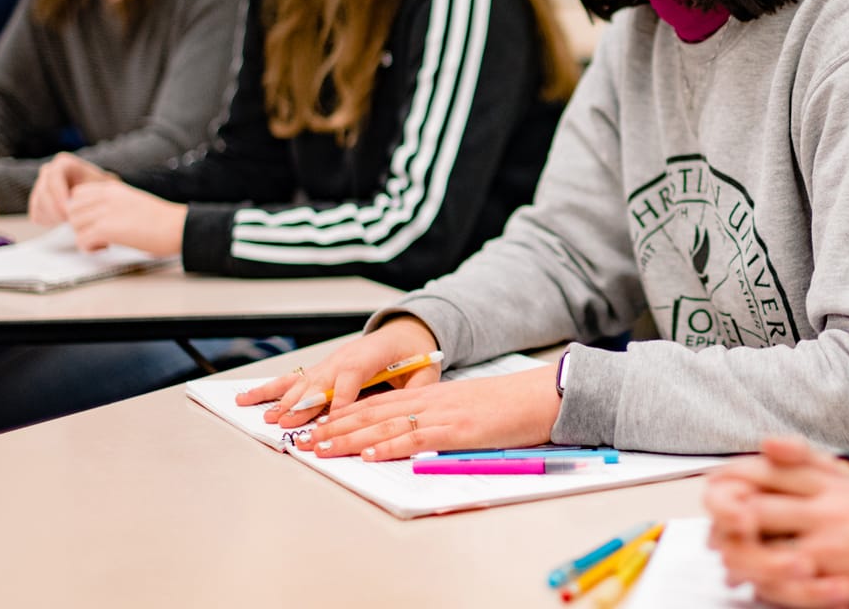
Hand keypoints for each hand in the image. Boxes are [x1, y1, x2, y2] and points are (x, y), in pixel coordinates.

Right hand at [28, 153, 112, 225]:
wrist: (98, 197)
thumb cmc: (103, 190)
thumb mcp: (104, 187)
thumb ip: (98, 191)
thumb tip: (89, 202)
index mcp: (64, 163)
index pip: (54, 177)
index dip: (59, 195)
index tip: (69, 211)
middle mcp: (48, 172)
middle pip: (43, 192)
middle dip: (55, 210)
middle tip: (68, 223)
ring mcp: (40, 186)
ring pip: (38, 204)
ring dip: (52, 218)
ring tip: (68, 225)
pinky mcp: (37, 201)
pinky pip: (36, 214)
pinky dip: (48, 222)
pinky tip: (62, 225)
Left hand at [63, 179, 184, 255]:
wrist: (178, 227)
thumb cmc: (162, 220)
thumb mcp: (132, 201)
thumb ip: (112, 204)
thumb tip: (94, 218)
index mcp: (112, 188)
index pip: (77, 194)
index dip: (81, 210)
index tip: (94, 221)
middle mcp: (106, 197)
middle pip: (72, 210)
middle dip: (80, 225)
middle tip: (98, 234)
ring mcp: (105, 212)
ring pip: (75, 225)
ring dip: (85, 237)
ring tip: (104, 242)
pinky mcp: (106, 229)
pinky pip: (82, 240)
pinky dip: (90, 248)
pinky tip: (106, 247)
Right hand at [239, 316, 440, 425]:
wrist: (403, 334)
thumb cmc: (413, 356)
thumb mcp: (425, 372)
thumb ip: (419, 389)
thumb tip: (414, 409)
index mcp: (370, 356)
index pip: (353, 376)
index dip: (342, 399)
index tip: (332, 420)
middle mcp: (343, 358)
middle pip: (321, 382)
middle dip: (305, 404)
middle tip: (289, 424)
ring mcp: (328, 363)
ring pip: (302, 383)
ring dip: (285, 401)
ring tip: (270, 418)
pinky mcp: (318, 370)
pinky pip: (291, 380)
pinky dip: (268, 389)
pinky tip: (247, 398)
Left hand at [292, 364, 561, 461]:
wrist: (543, 395)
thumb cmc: (510, 407)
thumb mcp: (468, 410)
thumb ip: (439, 422)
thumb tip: (414, 442)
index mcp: (431, 396)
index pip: (377, 404)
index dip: (344, 415)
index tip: (318, 426)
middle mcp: (429, 402)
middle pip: (372, 413)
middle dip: (334, 427)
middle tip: (305, 439)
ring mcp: (442, 415)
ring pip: (384, 426)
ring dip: (349, 439)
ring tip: (321, 448)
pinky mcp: (456, 431)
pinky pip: (416, 439)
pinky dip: (388, 447)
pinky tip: (368, 454)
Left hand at [706, 437, 848, 608]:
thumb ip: (827, 478)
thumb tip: (788, 466)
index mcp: (834, 485)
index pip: (773, 469)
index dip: (738, 475)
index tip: (722, 487)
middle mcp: (825, 508)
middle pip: (755, 503)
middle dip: (727, 518)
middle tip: (717, 533)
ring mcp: (827, 543)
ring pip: (761, 545)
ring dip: (739, 556)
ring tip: (732, 566)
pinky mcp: (833, 577)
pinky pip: (785, 581)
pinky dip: (766, 586)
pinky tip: (760, 588)